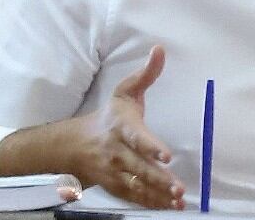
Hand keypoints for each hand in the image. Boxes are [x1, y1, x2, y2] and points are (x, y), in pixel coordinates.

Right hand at [0, 45, 184, 208]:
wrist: (75, 143)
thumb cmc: (110, 115)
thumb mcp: (125, 92)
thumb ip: (146, 75)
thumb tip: (160, 49)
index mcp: (121, 126)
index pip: (137, 137)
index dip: (150, 147)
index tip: (166, 155)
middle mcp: (116, 151)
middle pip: (138, 167)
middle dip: (159, 178)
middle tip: (179, 188)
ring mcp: (114, 171)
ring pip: (137, 186)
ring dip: (157, 195)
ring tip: (177, 201)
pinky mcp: (114, 185)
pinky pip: (133, 197)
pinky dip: (150, 204)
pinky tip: (169, 207)